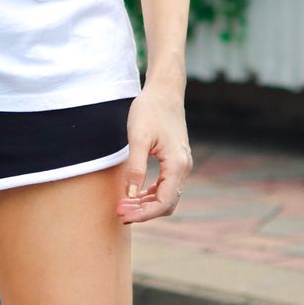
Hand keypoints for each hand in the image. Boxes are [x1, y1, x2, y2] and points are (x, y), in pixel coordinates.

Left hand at [116, 82, 191, 223]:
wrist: (164, 90)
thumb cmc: (149, 110)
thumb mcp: (138, 138)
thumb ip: (136, 168)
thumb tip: (130, 195)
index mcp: (177, 164)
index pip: (163, 202)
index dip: (143, 213)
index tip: (122, 214)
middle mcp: (184, 167)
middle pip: (167, 203)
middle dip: (143, 211)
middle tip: (119, 212)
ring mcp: (182, 164)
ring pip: (167, 195)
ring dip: (147, 204)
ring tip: (124, 204)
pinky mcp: (176, 159)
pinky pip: (166, 185)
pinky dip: (151, 193)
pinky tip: (135, 193)